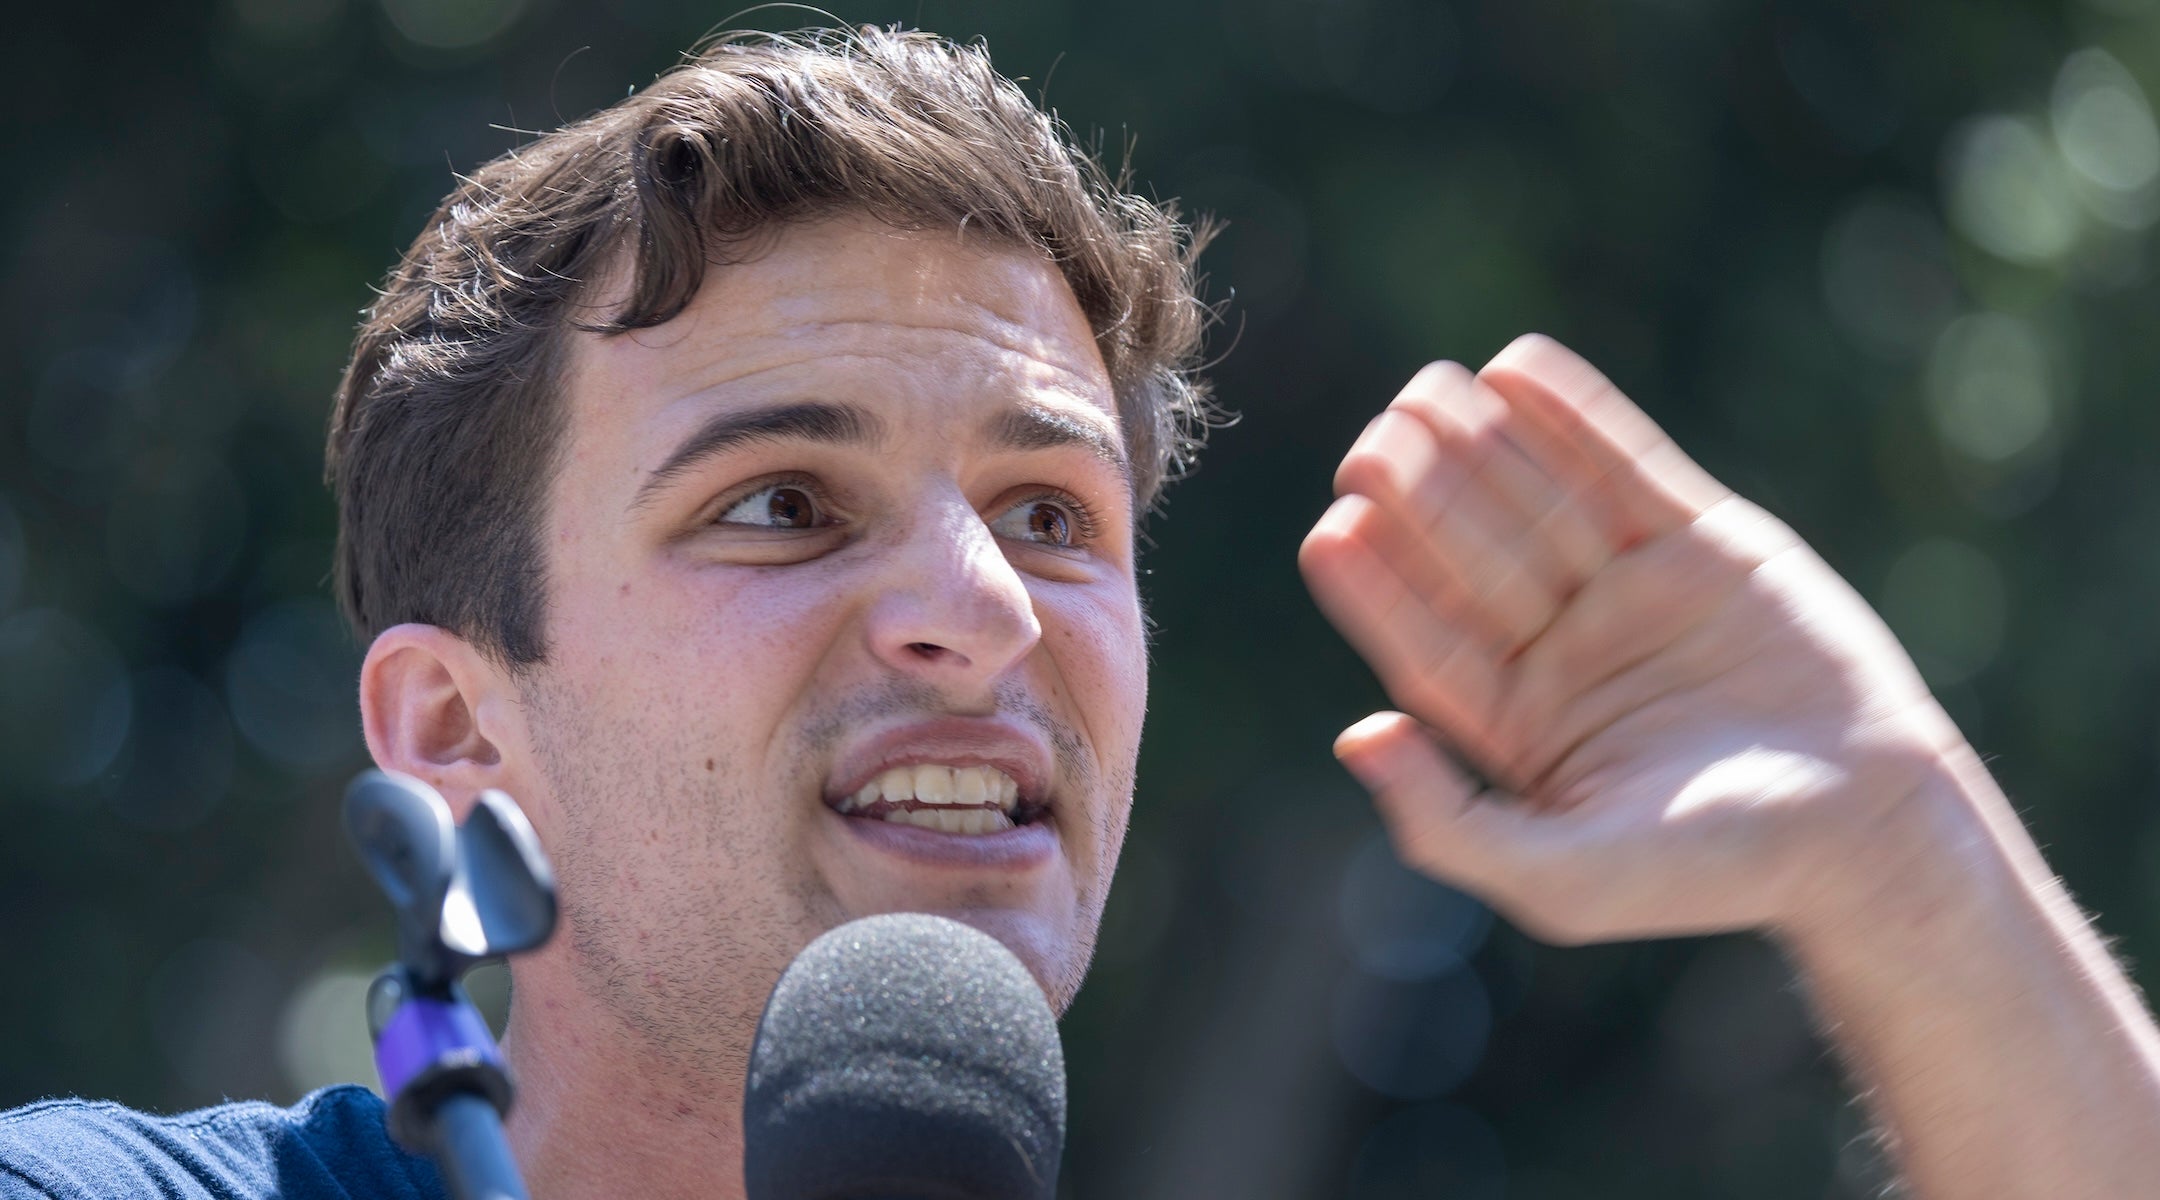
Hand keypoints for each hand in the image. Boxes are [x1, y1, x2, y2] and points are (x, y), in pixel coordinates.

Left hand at [1299, 335, 1969, 944]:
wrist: (1868, 831)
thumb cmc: (1712, 873)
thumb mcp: (1563, 882)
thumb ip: (1449, 823)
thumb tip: (1356, 735)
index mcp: (1514, 723)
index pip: (1425, 640)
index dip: (1377, 587)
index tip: (1334, 531)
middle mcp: (1559, 648)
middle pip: (1471, 557)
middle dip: (1420, 499)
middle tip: (1375, 444)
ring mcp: (1627, 589)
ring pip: (1537, 501)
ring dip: (1481, 446)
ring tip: (1424, 394)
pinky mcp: (1702, 543)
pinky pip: (1625, 464)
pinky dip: (1575, 416)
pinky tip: (1518, 368)